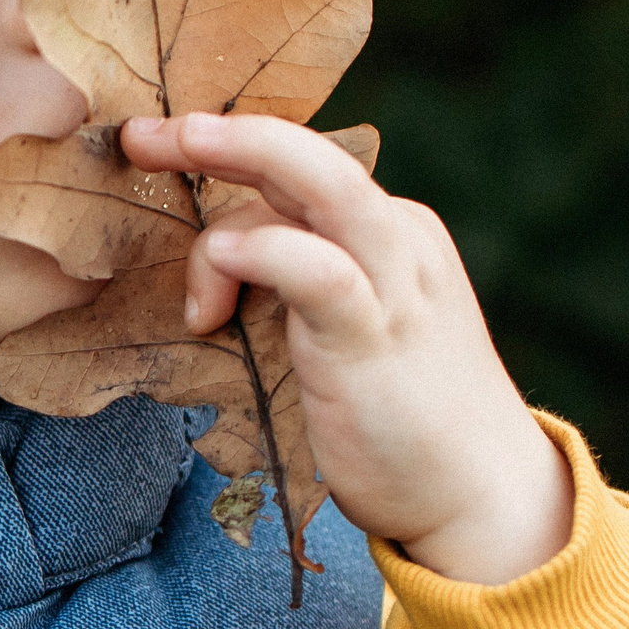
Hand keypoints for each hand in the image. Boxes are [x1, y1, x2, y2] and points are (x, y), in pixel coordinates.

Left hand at [121, 111, 571, 584]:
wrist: (484, 497)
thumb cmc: (399, 418)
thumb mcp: (344, 330)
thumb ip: (294, 286)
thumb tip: (214, 266)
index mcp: (390, 234)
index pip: (304, 171)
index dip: (231, 149)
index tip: (160, 142)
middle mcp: (397, 241)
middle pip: (313, 155)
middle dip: (225, 131)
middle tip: (144, 131)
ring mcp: (392, 286)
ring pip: (325, 186)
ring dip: (242, 153)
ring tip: (167, 146)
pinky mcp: (374, 339)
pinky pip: (320, 272)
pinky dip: (263, 252)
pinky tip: (219, 261)